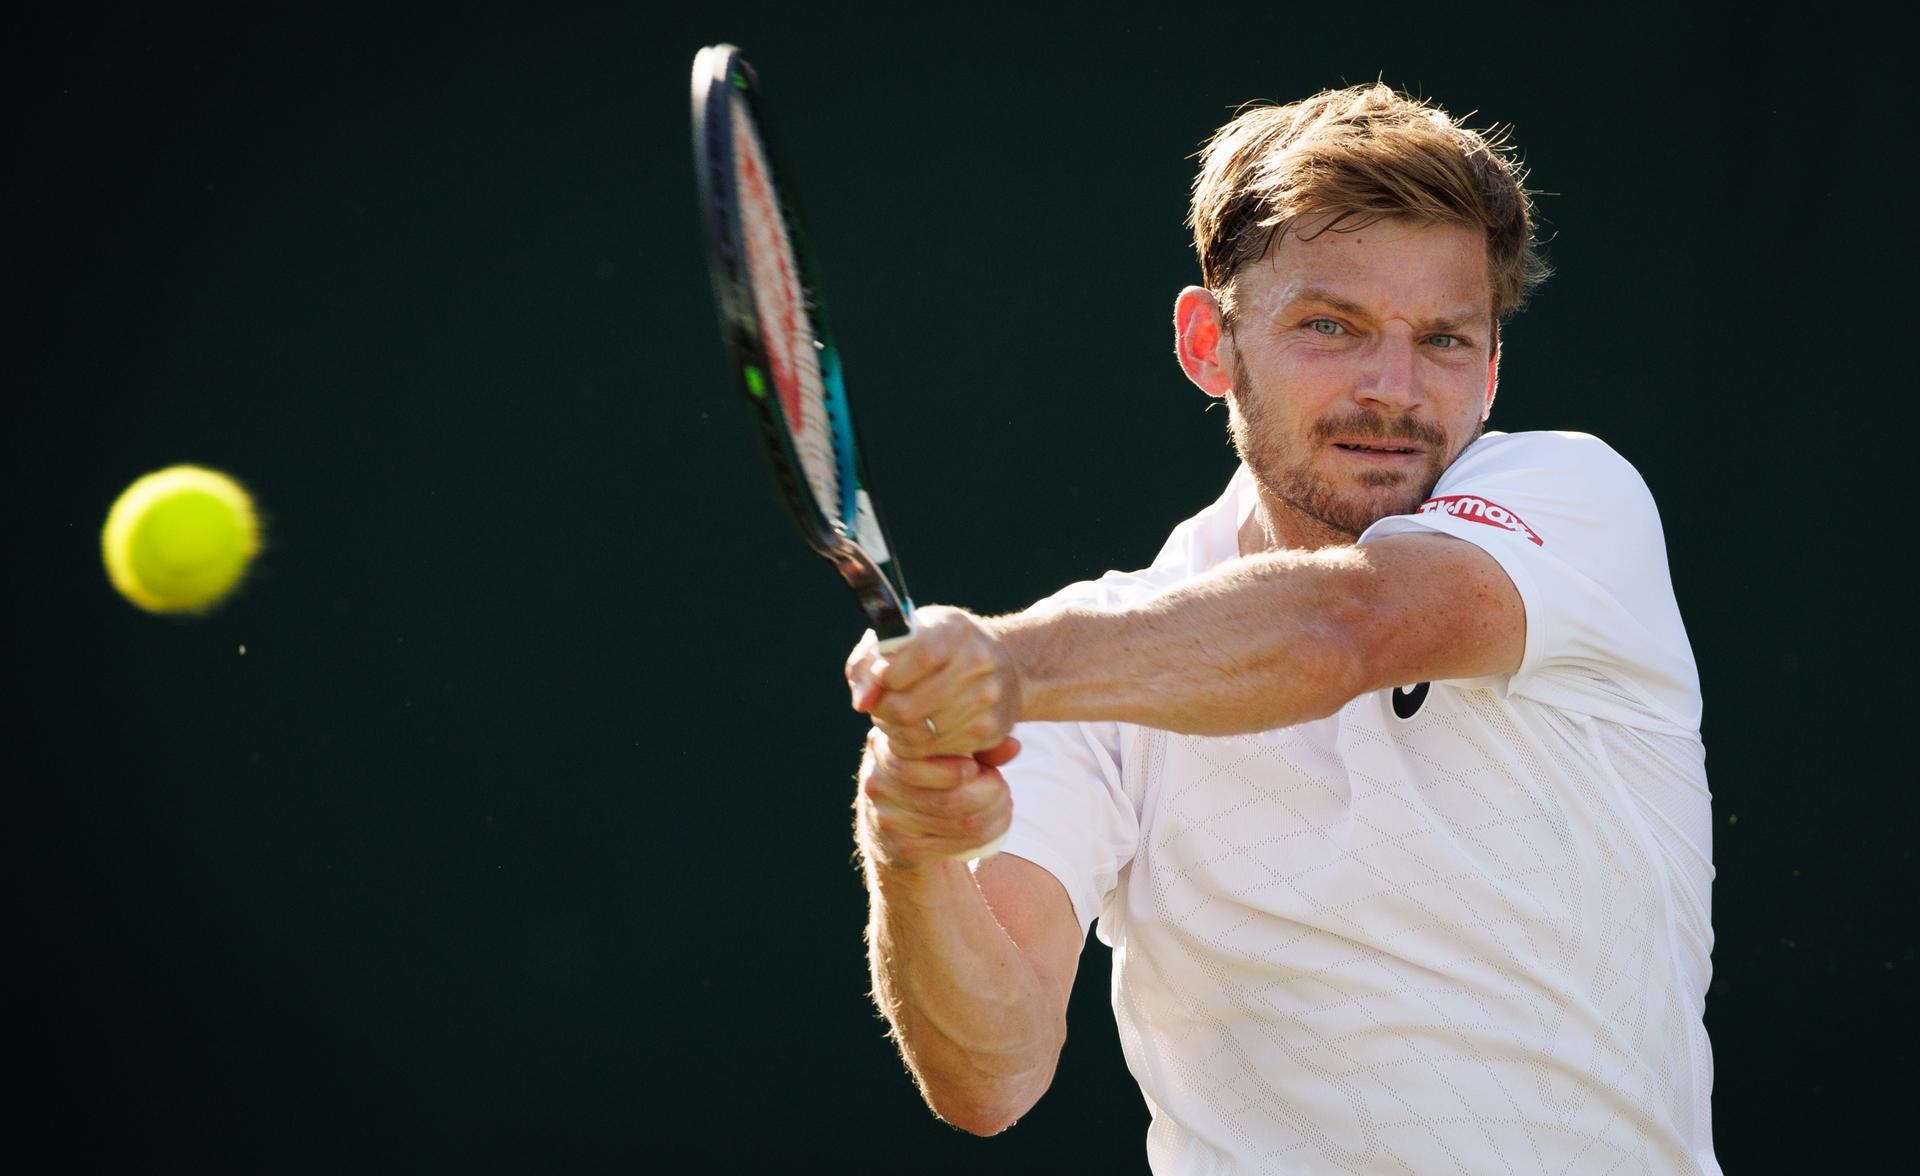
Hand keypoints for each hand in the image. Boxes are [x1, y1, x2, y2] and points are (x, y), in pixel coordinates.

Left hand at [845, 605, 1021, 759]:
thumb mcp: (899, 639)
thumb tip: (862, 702)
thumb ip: (867, 663)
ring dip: (895, 731)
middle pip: (910, 706)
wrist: (1002, 662)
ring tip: (894, 717)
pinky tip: (915, 728)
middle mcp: (979, 661)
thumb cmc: (936, 647)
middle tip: (879, 706)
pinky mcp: (991, 730)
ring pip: (919, 734)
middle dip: (883, 711)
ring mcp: (988, 698)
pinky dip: (915, 745)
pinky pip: (936, 751)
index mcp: (955, 628)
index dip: (887, 676)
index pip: (918, 657)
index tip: (879, 678)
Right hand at [855, 727, 1021, 868]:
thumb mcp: (946, 755)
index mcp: (884, 745)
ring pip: (959, 819)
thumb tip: (1013, 747)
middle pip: (950, 792)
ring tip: (1005, 805)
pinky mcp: (900, 849)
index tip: (980, 768)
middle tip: (1004, 788)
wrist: (895, 835)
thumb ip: (978, 745)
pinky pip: (955, 843)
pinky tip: (996, 826)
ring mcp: (886, 818)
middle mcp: (877, 781)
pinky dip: (986, 835)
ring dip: (995, 814)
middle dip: (992, 792)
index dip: (964, 763)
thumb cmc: (927, 781)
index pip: (928, 753)